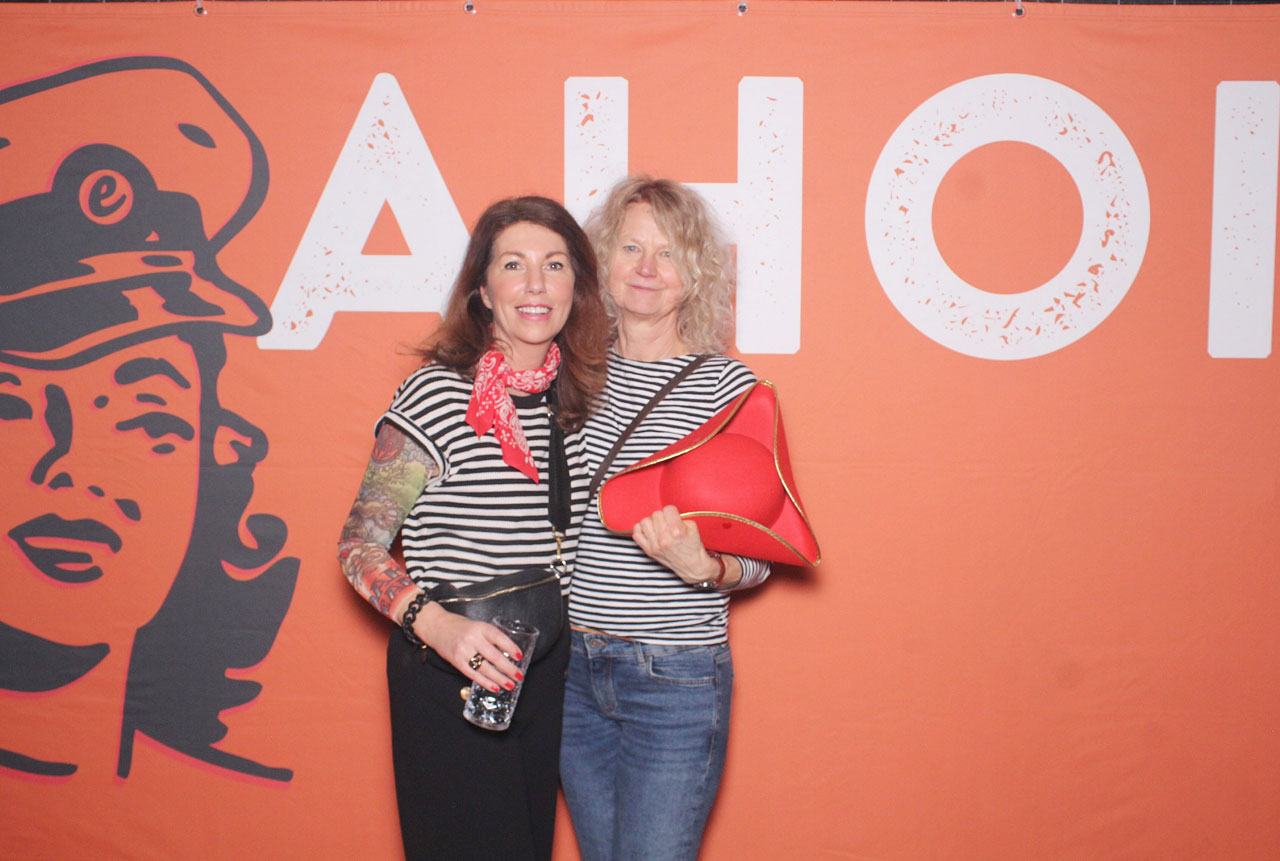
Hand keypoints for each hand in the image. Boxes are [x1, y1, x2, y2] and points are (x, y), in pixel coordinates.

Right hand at [410, 602, 524, 691]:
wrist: (438, 627)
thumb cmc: (462, 627)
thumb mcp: (478, 626)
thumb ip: (491, 637)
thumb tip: (509, 653)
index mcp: (481, 627)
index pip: (499, 638)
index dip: (511, 648)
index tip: (520, 657)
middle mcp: (473, 639)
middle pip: (494, 656)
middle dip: (508, 668)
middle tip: (519, 676)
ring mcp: (463, 651)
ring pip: (484, 668)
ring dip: (499, 678)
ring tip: (510, 685)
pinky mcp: (456, 661)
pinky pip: (472, 674)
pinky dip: (485, 682)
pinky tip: (494, 687)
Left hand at [630, 505, 722, 585]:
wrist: (691, 566)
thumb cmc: (693, 546)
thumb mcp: (693, 527)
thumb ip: (679, 517)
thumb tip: (667, 514)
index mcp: (677, 530)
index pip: (668, 509)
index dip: (672, 511)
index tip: (674, 516)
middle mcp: (664, 538)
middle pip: (656, 514)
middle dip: (663, 516)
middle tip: (668, 522)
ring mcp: (655, 545)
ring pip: (645, 522)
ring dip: (652, 522)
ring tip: (658, 526)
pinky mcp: (649, 551)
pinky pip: (636, 534)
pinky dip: (641, 530)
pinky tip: (649, 531)